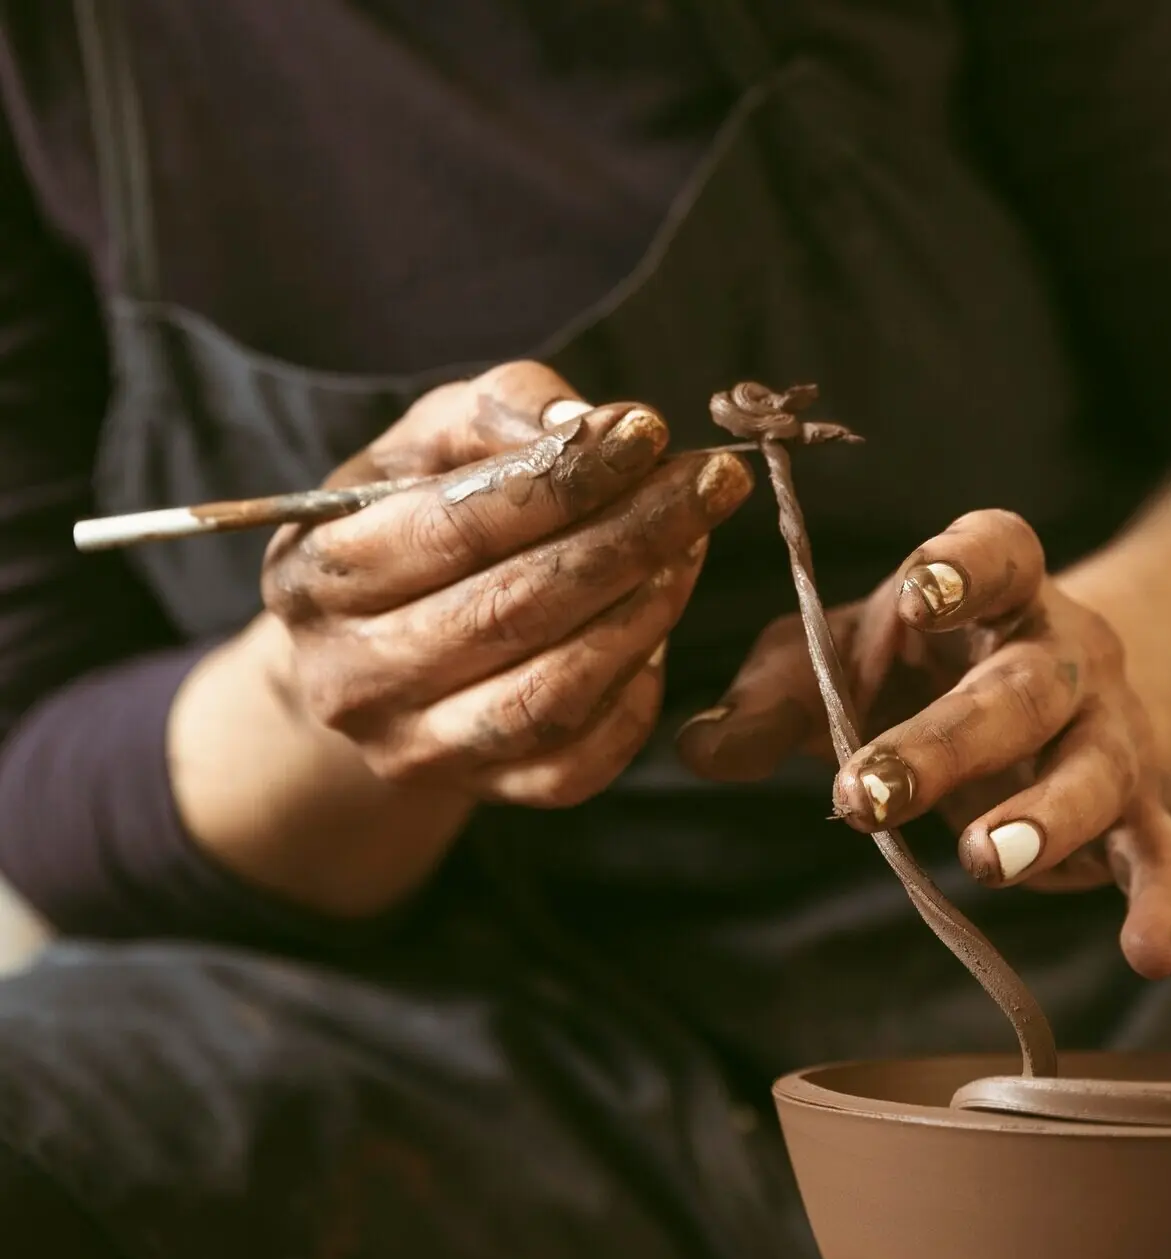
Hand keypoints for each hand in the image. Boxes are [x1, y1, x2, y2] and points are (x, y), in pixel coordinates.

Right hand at [260, 361, 753, 807]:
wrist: (377, 645)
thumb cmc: (411, 520)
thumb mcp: (426, 443)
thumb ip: (497, 412)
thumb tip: (586, 425)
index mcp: (316, 577)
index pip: (454, 527)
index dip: (562, 478)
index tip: (646, 431)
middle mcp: (353, 680)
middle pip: (513, 609)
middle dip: (628, 536)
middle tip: (712, 482)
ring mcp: (418, 750)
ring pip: (552, 693)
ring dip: (643, 611)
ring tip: (692, 543)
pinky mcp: (484, 792)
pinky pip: (580, 760)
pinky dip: (635, 691)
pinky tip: (659, 622)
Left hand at [677, 509, 1170, 979]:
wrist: (1048, 681)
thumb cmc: (915, 663)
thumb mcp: (836, 661)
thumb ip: (770, 696)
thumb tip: (696, 749)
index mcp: (994, 586)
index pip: (997, 551)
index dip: (963, 569)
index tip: (916, 595)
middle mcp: (1062, 651)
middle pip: (1020, 687)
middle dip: (946, 741)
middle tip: (868, 795)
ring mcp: (1108, 729)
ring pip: (1091, 768)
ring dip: (1043, 817)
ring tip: (987, 863)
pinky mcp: (1138, 803)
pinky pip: (1162, 850)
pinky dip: (1162, 902)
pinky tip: (1150, 957)